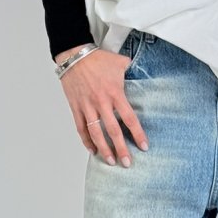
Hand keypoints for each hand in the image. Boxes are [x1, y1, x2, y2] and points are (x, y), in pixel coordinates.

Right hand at [55, 45, 148, 166]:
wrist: (74, 55)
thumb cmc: (98, 58)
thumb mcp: (120, 62)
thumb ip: (132, 71)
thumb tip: (143, 74)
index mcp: (115, 93)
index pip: (129, 118)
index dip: (137, 134)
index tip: (144, 146)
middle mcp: (101, 102)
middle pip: (113, 131)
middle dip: (121, 149)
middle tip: (127, 163)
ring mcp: (87, 106)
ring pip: (96, 133)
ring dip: (104, 149)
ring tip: (111, 161)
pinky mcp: (76, 107)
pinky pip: (81, 127)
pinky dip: (86, 140)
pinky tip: (93, 150)